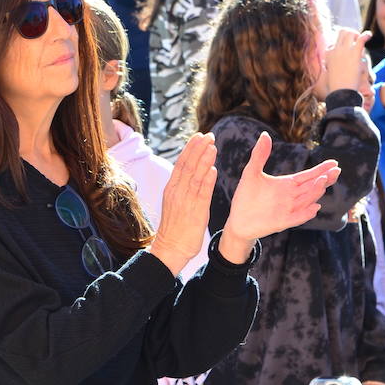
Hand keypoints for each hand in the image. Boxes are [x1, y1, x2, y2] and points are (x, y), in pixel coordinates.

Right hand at [149, 133, 216, 274]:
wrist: (171, 248)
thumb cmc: (175, 226)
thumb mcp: (175, 202)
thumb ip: (183, 187)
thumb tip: (194, 171)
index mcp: (171, 188)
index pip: (181, 163)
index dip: (191, 149)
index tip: (199, 136)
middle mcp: (177, 192)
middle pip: (188, 166)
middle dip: (198, 149)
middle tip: (209, 135)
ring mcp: (185, 202)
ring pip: (195, 177)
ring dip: (204, 160)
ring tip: (213, 146)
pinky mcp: (196, 213)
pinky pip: (202, 194)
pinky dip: (208, 181)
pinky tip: (213, 170)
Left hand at [218, 132, 338, 258]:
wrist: (238, 220)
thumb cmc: (246, 196)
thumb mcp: (251, 172)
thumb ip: (259, 155)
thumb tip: (265, 134)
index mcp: (287, 185)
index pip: (308, 176)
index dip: (321, 169)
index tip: (334, 163)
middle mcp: (291, 197)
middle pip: (311, 187)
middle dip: (324, 179)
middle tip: (336, 170)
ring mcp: (288, 210)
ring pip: (306, 200)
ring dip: (315, 191)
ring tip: (323, 180)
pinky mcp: (282, 222)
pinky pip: (297, 218)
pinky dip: (306, 213)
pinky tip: (315, 207)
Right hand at [322, 28, 371, 96]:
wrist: (341, 91)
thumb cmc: (336, 86)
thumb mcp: (329, 74)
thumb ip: (330, 67)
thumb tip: (328, 67)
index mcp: (328, 54)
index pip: (334, 42)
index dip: (342, 43)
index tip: (347, 47)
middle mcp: (335, 49)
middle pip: (342, 32)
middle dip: (350, 33)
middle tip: (356, 40)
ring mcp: (345, 50)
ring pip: (350, 33)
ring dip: (357, 35)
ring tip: (362, 40)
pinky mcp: (355, 53)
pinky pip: (361, 39)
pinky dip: (366, 35)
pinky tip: (369, 35)